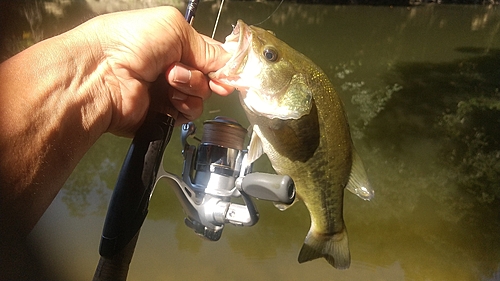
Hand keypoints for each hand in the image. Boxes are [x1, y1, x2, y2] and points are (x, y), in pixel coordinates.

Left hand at [80, 7, 233, 135]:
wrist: (100, 74)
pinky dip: (183, 107)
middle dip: (200, 74)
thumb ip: (208, 46)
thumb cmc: (128, 41)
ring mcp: (167, 92)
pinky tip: (168, 99)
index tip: (228, 71)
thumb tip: (231, 64)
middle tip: (178, 70)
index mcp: (173, 43)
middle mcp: (171, 67)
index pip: (210, 54)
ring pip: (201, 97)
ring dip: (190, 89)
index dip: (222, 63)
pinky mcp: (163, 114)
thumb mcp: (174, 28)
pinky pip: (188, 114)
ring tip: (167, 81)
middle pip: (208, 77)